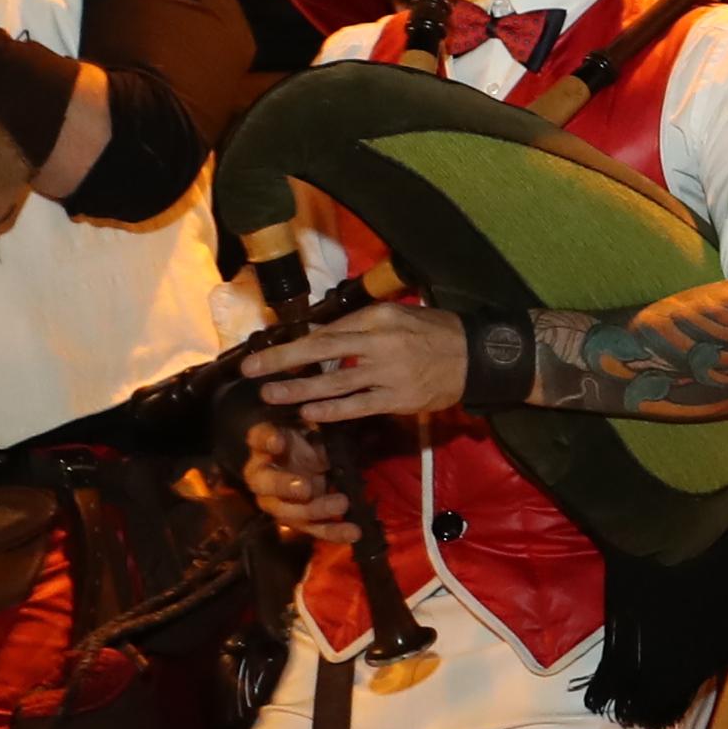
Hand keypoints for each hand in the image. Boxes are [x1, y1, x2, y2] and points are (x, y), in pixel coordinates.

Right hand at [235, 408, 361, 541]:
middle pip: (267, 484)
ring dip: (316, 510)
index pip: (259, 439)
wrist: (304, 460)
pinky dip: (335, 531)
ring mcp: (280, 503)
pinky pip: (315, 528)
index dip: (267, 440)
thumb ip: (312, 420)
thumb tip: (326, 410)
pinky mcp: (300, 521)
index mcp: (262, 446)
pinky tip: (354, 532)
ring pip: (291, 512)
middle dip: (285, 487)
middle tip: (305, 487)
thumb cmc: (303, 436)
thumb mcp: (306, 423)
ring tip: (341, 503)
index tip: (278, 440)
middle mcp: (263, 477)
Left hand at [246, 298, 469, 425]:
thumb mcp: (400, 315)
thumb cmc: (437, 332)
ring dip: (298, 390)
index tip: (268, 350)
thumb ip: (362, 324)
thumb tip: (321, 332)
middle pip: (321, 350)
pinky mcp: (397, 399)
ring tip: (269, 396)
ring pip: (334, 381)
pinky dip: (331, 411)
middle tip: (250, 368)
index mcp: (377, 318)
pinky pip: (358, 406)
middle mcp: (379, 342)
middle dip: (281, 359)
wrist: (477, 357)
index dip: (295, 341)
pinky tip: (309, 413)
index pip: (328, 329)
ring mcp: (388, 373)